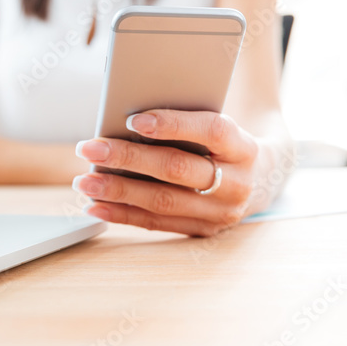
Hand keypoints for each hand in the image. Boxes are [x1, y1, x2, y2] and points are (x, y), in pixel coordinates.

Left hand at [72, 109, 266, 236]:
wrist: (262, 178)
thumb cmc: (225, 142)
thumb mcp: (218, 123)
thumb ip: (187, 117)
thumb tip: (130, 115)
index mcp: (245, 147)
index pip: (211, 131)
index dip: (173, 124)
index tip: (133, 119)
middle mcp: (238, 183)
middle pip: (178, 169)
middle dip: (129, 158)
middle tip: (91, 148)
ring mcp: (221, 212)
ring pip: (164, 201)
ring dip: (118, 191)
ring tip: (85, 180)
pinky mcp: (203, 230)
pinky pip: (157, 223)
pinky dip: (122, 214)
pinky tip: (96, 204)